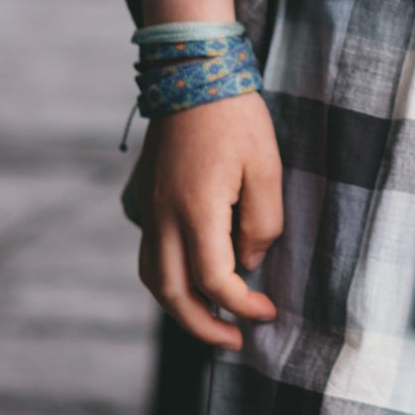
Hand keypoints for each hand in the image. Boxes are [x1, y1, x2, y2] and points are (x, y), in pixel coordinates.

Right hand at [135, 91, 283, 349]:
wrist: (191, 73)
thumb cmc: (236, 117)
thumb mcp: (267, 168)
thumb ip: (263, 223)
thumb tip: (248, 262)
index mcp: (196, 210)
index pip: (215, 280)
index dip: (243, 305)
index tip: (268, 312)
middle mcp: (163, 216)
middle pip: (172, 294)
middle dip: (203, 326)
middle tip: (235, 341)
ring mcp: (150, 208)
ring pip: (153, 278)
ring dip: (180, 307)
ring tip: (213, 320)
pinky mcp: (146, 199)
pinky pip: (150, 254)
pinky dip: (168, 279)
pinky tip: (194, 278)